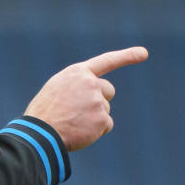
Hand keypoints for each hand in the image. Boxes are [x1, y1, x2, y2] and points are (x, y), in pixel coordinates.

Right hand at [24, 46, 147, 150]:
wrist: (40, 132)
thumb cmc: (44, 112)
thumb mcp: (58, 89)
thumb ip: (77, 86)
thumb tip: (93, 95)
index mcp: (78, 73)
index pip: (107, 61)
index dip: (127, 56)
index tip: (144, 53)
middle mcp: (91, 83)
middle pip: (108, 91)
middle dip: (99, 100)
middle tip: (79, 111)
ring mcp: (97, 101)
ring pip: (105, 110)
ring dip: (95, 117)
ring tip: (74, 122)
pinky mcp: (102, 119)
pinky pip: (107, 125)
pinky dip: (97, 131)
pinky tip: (81, 131)